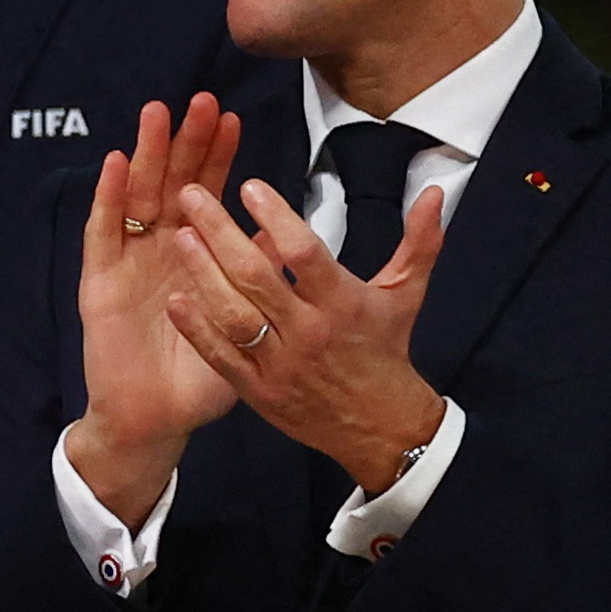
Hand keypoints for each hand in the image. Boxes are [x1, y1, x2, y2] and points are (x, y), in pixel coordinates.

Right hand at [65, 92, 248, 526]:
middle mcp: (157, 250)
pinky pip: (103, 233)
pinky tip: (115, 164)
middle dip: (184, 142)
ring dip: (145, 154)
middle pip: (170, 183)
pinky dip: (107, 198)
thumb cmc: (202, 372)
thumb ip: (263, 276)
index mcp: (192, 254)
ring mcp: (127, 263)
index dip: (216, 157)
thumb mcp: (245, 320)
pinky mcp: (100, 282)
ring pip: (136, 196)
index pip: (205, 193)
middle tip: (199, 101)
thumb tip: (292, 233)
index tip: (232, 119)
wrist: (157, 418)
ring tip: (157, 114)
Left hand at [165, 172, 448, 495]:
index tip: (248, 187)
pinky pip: (221, 356)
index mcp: (344, 303)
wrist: (380, 424)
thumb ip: (419, 241)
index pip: (304, 253)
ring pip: (233, 314)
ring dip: (201, 274)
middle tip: (190, 195)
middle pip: (257, 277)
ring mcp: (280, 363)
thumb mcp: (406, 294)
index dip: (275, 218)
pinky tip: (173, 298)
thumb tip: (436, 192)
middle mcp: (310, 331)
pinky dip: (196, 328)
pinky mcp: (258, 389)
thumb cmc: (386, 350)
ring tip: (177, 236)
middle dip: (219, 232)